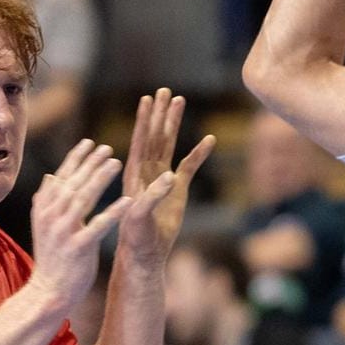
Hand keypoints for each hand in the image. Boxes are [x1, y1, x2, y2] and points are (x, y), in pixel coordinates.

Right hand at [28, 139, 131, 309]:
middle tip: (108, 148)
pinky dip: (112, 212)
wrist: (49, 291)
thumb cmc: (54, 257)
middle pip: (73, 183)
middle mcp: (51, 217)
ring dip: (100, 179)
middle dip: (90, 163)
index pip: (61, 177)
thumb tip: (52, 176)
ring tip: (117, 163)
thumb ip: (49, 200)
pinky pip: (97, 226)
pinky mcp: (78, 248)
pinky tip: (127, 201)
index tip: (91, 142)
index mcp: (44, 209)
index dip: (76, 158)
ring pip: (82, 199)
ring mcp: (63, 232)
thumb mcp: (46, 225)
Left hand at [115, 89, 215, 267]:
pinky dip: (200, 153)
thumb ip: (153, 196)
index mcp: (134, 174)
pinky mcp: (178, 190)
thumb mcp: (140, 216)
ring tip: (179, 101)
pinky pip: (190, 165)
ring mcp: (163, 178)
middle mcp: (147, 172)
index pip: (140, 141)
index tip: (147, 99)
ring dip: (174, 124)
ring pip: (169, 145)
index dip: (144, 120)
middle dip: (160, 114)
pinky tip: (210, 139)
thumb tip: (172, 176)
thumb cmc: (135, 237)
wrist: (145, 253)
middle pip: (154, 136)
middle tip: (165, 91)